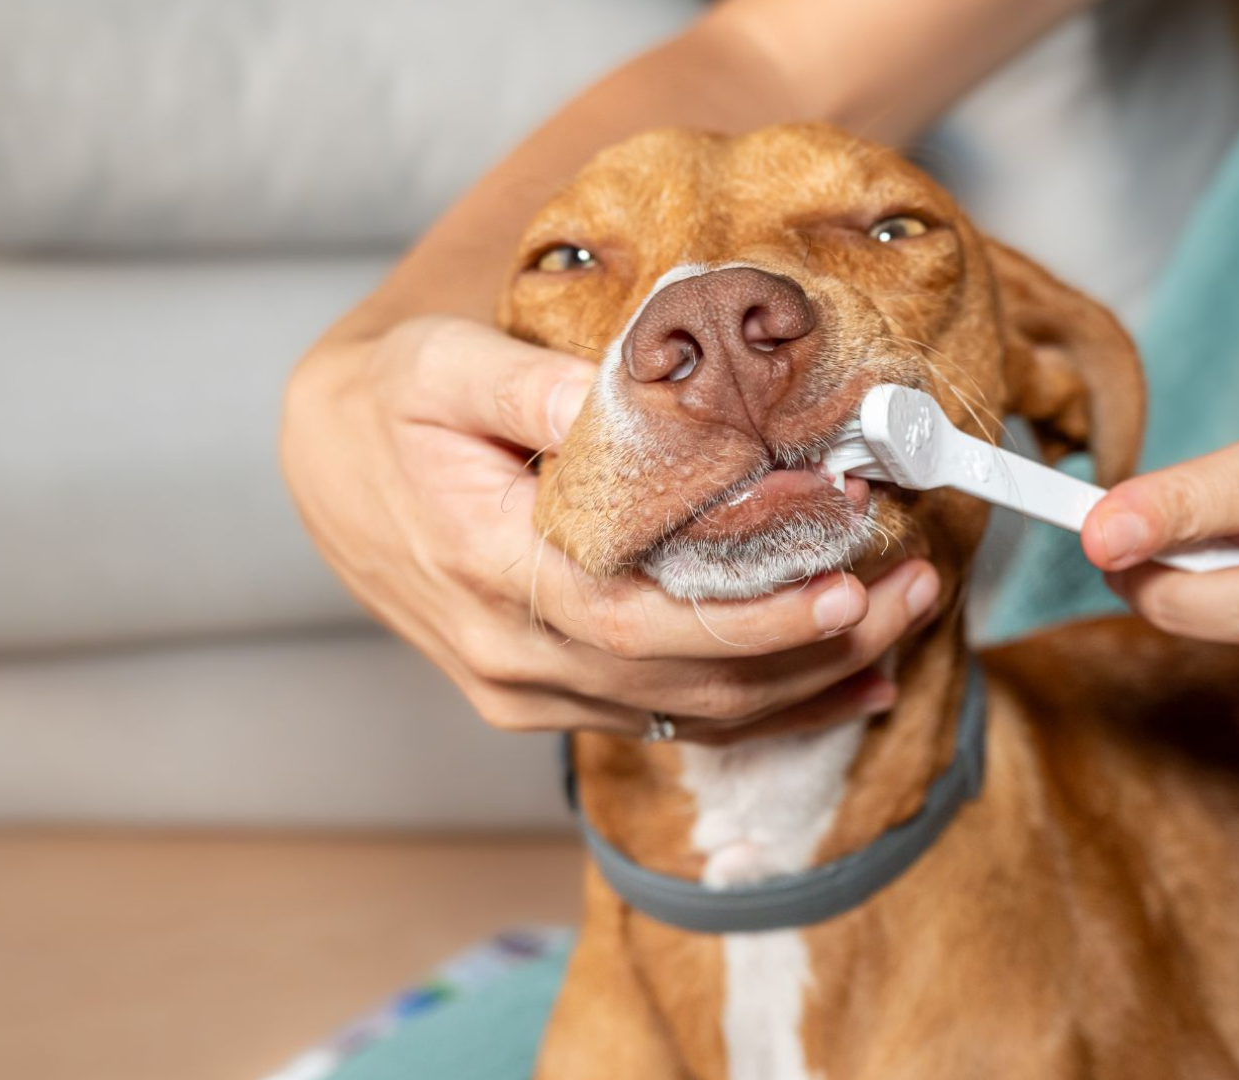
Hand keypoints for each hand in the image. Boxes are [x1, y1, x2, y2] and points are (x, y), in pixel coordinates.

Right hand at [280, 317, 939, 742]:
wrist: (326, 469)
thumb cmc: (389, 405)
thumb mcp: (440, 367)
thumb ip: (525, 387)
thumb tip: (622, 398)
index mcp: (488, 569)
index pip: (635, 619)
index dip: (745, 617)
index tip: (842, 583)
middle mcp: (512, 653)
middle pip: (682, 677)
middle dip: (810, 645)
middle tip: (912, 591)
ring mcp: (529, 688)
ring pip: (687, 712)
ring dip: (805, 678)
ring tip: (902, 620)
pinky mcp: (548, 697)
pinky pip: (670, 722)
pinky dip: (766, 710)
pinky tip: (848, 687)